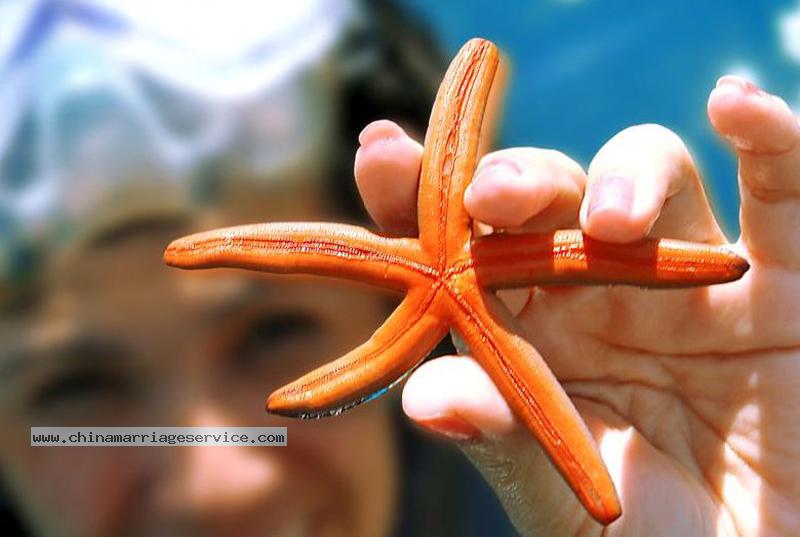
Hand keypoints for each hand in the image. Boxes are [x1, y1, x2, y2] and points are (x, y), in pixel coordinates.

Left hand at [353, 76, 799, 535]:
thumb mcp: (568, 503)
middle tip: (492, 196)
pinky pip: (780, 195)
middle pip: (547, 197)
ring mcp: (684, 276)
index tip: (380, 152)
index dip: (418, 196)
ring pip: (646, 177)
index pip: (461, 247)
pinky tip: (736, 108)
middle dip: (518, 181)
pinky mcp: (780, 282)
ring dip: (625, 178)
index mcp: (528, 330)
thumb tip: (425, 398)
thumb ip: (509, 445)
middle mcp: (595, 288)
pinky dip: (769, 144)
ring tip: (614, 223)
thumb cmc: (646, 536)